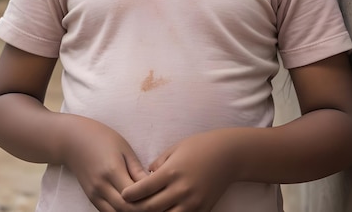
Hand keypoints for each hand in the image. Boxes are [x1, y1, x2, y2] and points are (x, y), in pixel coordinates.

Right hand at [64, 117, 148, 211]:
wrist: (73, 140)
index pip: (133, 195)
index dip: (148, 198)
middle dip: (142, 209)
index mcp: (112, 170)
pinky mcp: (91, 198)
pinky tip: (131, 206)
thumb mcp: (123, 147)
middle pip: (125, 209)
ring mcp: (94, 194)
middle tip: (157, 203)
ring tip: (146, 206)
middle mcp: (101, 186)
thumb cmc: (102, 138)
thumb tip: (153, 183)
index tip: (161, 194)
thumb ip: (136, 168)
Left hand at [121, 130, 236, 211]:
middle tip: (128, 206)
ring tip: (146, 211)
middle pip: (151, 208)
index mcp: (172, 172)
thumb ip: (159, 163)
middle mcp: (181, 190)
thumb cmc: (200, 146)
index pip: (144, 188)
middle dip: (137, 209)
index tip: (122, 195)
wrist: (229, 155)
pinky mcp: (202, 210)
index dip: (130, 194)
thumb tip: (146, 176)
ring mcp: (192, 203)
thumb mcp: (176, 149)